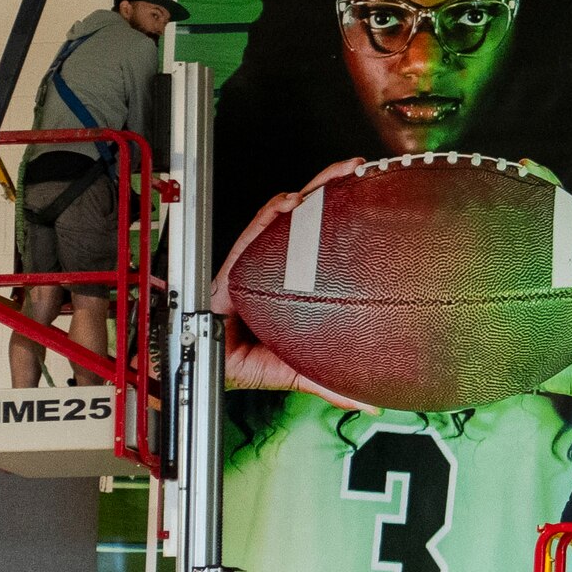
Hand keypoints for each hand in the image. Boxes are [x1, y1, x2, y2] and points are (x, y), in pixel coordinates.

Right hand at [206, 184, 369, 408]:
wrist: (197, 370)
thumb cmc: (234, 362)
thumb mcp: (292, 370)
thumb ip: (327, 382)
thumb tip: (370, 400)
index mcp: (291, 286)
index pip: (320, 243)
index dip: (344, 219)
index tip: (374, 203)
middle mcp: (273, 267)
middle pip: (306, 218)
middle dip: (332, 188)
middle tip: (359, 170)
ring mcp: (253, 262)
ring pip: (282, 217)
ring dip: (310, 192)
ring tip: (338, 175)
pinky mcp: (231, 266)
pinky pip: (252, 235)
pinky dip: (269, 216)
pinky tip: (289, 202)